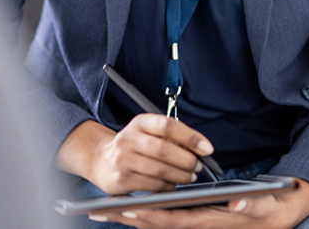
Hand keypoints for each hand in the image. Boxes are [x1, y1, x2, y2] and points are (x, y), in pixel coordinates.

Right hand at [56, 115, 214, 195]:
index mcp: (140, 122)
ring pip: (160, 170)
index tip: (207, 148)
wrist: (101, 160)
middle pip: (164, 149)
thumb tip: (200, 148)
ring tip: (190, 176)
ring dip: (180, 175)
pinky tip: (172, 184)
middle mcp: (129, 139)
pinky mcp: (121, 179)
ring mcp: (123, 160)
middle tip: (198, 166)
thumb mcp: (148, 132)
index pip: (168, 126)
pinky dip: (167, 186)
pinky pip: (152, 185)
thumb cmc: (134, 146)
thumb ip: (171, 136)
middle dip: (187, 160)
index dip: (191, 137)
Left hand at [90, 179, 308, 228]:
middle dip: (128, 218)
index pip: (174, 220)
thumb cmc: (270, 207)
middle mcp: (199, 224)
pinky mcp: (196, 217)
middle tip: (99, 210)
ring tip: (106, 209)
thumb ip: (251, 204)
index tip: (128, 208)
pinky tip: (133, 207)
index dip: (150, 215)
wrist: (279, 215)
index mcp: (211, 221)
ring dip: (132, 217)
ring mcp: (196, 222)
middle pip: (157, 224)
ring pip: (158, 222)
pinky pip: (166, 217)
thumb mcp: (265, 204)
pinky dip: (147, 213)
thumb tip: (237, 202)